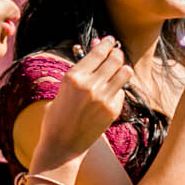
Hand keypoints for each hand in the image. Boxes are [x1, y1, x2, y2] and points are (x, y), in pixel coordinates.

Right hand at [33, 37, 133, 167]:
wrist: (62, 145)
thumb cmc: (59, 114)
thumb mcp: (66, 88)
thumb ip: (82, 69)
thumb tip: (97, 46)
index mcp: (73, 77)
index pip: (97, 53)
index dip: (106, 44)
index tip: (110, 40)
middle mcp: (90, 86)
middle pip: (115, 59)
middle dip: (116, 54)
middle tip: (115, 54)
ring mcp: (103, 98)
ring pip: (125, 72)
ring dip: (122, 69)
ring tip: (116, 71)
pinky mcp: (113, 110)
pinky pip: (121, 92)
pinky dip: (117, 90)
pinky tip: (108, 95)